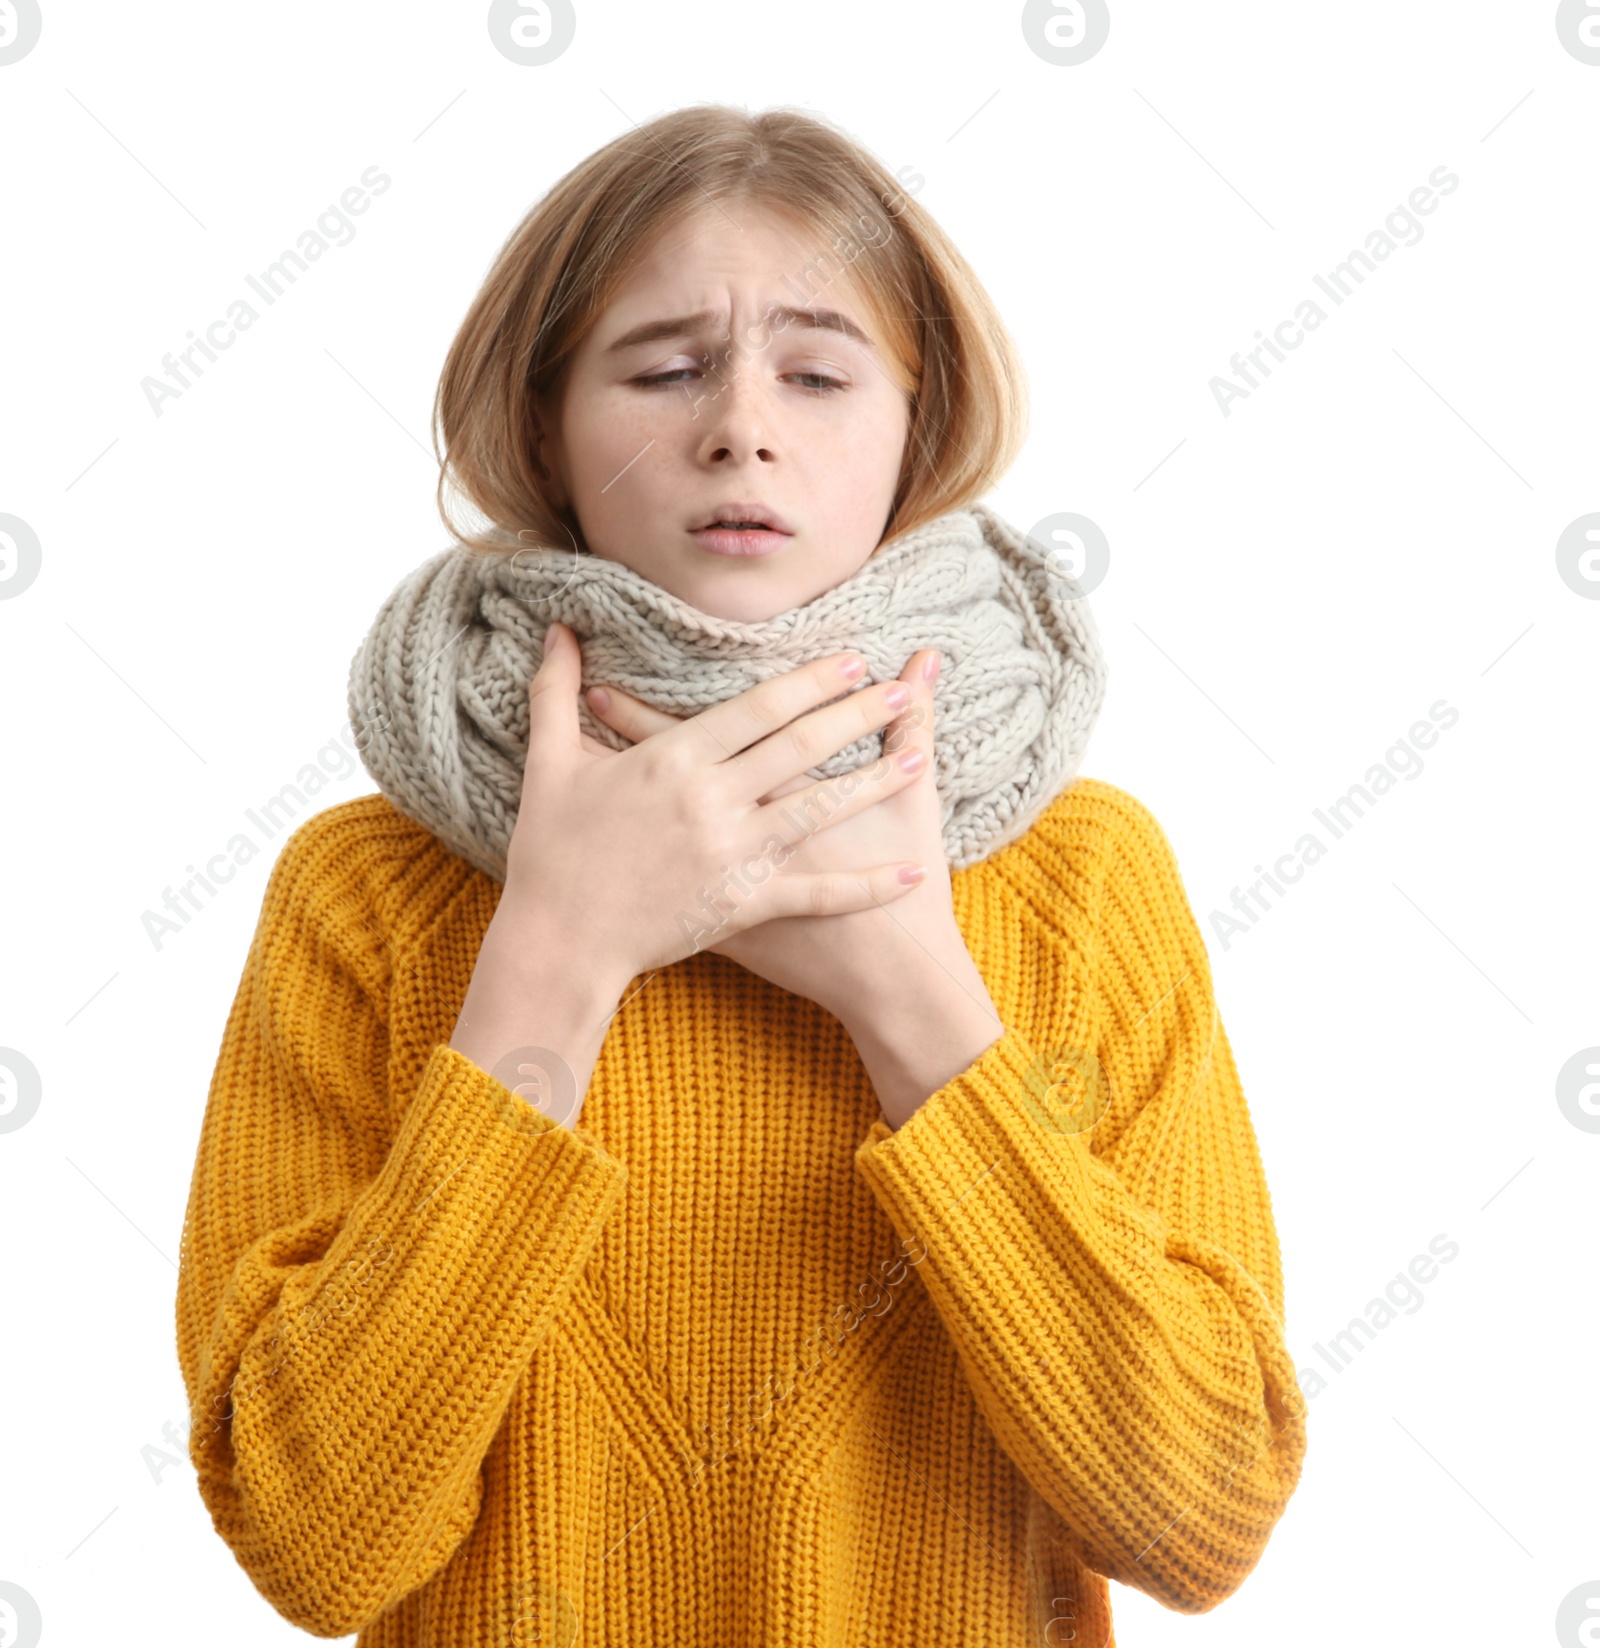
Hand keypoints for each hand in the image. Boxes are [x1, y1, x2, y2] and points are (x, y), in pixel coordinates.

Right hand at [495, 622, 933, 986]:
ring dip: (874, 780)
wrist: (559, 941)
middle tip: (898, 689)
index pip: (757, 707)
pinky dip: (868, 884)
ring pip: (820, 808)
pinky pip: (818, 893)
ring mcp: (734, 854)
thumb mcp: (551, 763)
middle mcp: (713, 801)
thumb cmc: (550, 852)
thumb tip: (558, 630)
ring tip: (920, 755)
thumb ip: (556, 691)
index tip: (850, 659)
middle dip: (855, 714)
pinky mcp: (745, 905)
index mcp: (672, 760)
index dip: (809, 681)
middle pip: (800, 747)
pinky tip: (912, 870)